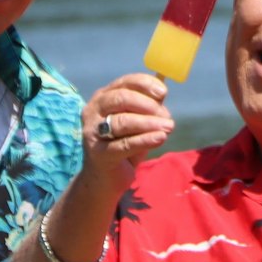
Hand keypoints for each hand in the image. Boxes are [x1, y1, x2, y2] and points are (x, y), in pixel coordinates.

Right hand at [82, 74, 174, 189]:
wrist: (107, 178)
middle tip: (166, 116)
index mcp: (103, 97)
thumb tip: (161, 95)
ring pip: (123, 121)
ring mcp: (93, 132)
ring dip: (149, 123)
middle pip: (121, 98)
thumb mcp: (137, 122)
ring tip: (168, 128)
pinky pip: (125, 144)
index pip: (124, 83)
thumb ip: (147, 108)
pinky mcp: (99, 154)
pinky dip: (145, 140)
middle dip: (148, 105)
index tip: (163, 92)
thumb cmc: (124, 145)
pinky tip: (160, 138)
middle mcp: (93, 111)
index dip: (145, 84)